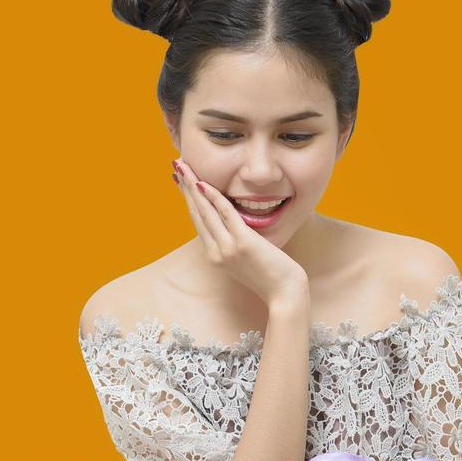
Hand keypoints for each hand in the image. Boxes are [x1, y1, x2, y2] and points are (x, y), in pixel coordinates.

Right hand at [173, 157, 307, 308]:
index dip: (188, 199)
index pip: (198, 222)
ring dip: (192, 187)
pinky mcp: (243, 243)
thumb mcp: (245, 261)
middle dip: (185, 188)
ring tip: (184, 167)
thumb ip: (234, 244)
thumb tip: (231, 225)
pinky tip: (203, 183)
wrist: (284, 294)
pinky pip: (225, 214)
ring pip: (205, 211)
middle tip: (176, 166)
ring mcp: (227, 248)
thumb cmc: (270, 278)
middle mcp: (216, 252)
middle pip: (196, 213)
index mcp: (214, 257)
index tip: (181, 181)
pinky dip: (213, 197)